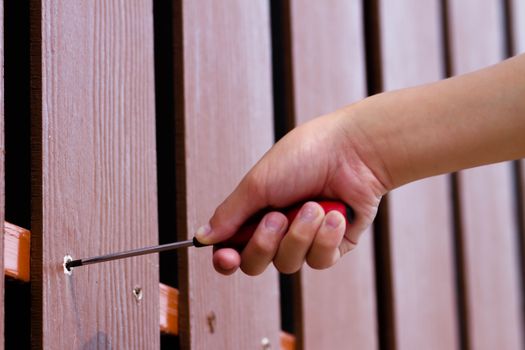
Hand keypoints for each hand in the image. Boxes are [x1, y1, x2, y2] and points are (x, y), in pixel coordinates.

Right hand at [195, 108, 386, 274]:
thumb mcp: (258, 184)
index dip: (226, 259)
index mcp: (256, 212)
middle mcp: (279, 229)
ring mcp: (306, 239)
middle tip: (277, 217)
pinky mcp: (333, 246)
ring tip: (314, 206)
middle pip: (256, 263)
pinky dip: (326, 238)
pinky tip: (335, 215)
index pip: (233, 247)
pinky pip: (320, 261)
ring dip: (300, 234)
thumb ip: (229, 214)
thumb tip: (202, 236)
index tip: (226, 258)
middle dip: (264, 243)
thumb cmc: (304, 157)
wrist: (352, 151)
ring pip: (288, 264)